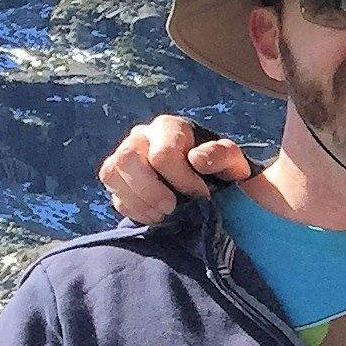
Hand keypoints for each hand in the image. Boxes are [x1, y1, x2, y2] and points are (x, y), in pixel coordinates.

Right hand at [98, 114, 253, 225]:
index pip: (162, 154)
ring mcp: (125, 157)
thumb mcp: (233, 162)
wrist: (214, 187)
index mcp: (170, 127)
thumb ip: (222, 154)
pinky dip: (134, 210)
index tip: (202, 196)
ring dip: (138, 201)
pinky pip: (113, 194)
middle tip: (173, 208)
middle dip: (151, 191)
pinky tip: (156, 217)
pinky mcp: (118, 180)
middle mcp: (141, 137)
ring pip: (112, 174)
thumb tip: (196, 158)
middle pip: (127, 159)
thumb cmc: (222, 171)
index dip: (181, 180)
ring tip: (164, 214)